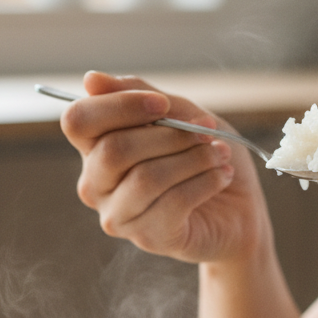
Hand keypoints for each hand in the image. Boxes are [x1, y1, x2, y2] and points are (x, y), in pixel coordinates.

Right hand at [60, 72, 271, 262]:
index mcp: (95, 148)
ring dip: (194, 158)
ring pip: (147, 177)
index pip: (79, 121)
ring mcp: (119, 216)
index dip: (120, 106)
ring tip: (220, 154)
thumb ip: (137, 94)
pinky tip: (222, 176)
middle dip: (170, 135)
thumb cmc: (203, 155)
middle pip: (114, 150)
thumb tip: (90, 80)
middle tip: (207, 130)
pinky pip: (173, 202)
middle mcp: (96, 185)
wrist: (239, 209)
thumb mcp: (178, 113)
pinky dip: (206, 182)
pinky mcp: (148, 238)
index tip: (163, 104)